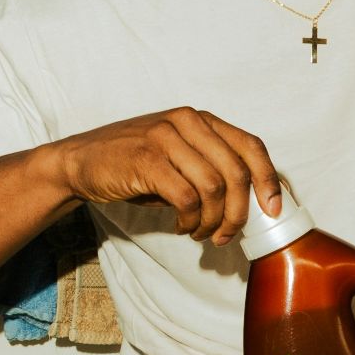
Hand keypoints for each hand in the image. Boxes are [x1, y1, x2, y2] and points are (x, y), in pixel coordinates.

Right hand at [47, 108, 278, 244]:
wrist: (81, 161)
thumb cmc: (135, 164)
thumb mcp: (179, 157)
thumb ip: (212, 169)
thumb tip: (250, 204)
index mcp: (202, 120)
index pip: (251, 146)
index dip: (268, 180)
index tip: (273, 210)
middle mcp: (187, 122)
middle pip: (236, 172)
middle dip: (239, 212)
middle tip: (227, 235)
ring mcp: (166, 138)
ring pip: (214, 188)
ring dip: (213, 220)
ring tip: (201, 232)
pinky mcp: (147, 160)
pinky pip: (186, 198)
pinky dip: (190, 220)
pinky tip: (181, 226)